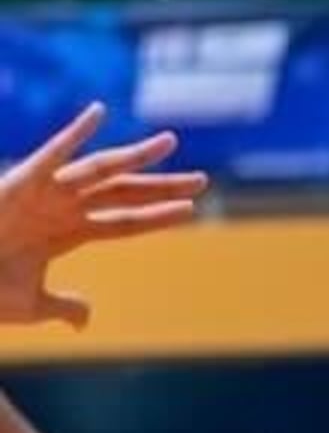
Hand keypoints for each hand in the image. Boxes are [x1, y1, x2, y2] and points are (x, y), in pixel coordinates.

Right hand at [0, 105, 207, 329]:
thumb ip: (65, 306)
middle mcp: (62, 208)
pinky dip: (75, 132)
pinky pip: (53, 152)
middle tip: (202, 179)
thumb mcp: (35, 304)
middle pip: (124, 194)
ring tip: (171, 144)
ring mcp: (45, 193)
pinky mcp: (21, 181)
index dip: (157, 216)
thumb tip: (86, 319)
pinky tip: (100, 113)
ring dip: (136, 158)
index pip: (125, 222)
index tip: (192, 210)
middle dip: (161, 186)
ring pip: (102, 172)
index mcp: (68, 233)